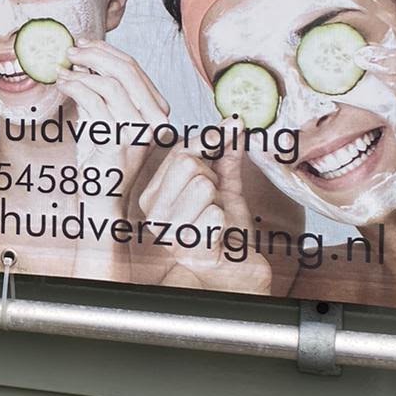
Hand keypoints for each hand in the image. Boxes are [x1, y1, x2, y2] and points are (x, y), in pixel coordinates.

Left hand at [56, 40, 169, 196]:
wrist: (101, 199)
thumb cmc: (101, 160)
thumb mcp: (102, 119)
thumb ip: (99, 92)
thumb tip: (84, 60)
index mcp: (156, 112)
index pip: (135, 69)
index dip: (107, 52)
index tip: (83, 44)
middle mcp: (154, 120)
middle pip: (127, 71)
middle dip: (95, 54)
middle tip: (70, 51)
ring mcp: (139, 131)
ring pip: (111, 84)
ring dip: (82, 72)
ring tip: (62, 72)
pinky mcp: (119, 141)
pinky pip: (95, 102)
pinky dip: (75, 87)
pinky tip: (63, 85)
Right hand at [137, 144, 274, 295]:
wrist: (240, 271)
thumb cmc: (228, 233)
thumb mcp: (224, 187)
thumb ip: (225, 155)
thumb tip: (233, 124)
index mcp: (155, 197)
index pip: (179, 152)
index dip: (208, 143)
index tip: (227, 136)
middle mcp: (155, 215)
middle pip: (189, 165)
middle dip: (213, 178)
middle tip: (216, 199)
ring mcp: (170, 234)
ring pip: (203, 186)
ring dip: (220, 200)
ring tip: (218, 218)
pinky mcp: (190, 251)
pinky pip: (214, 213)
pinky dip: (225, 220)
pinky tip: (221, 233)